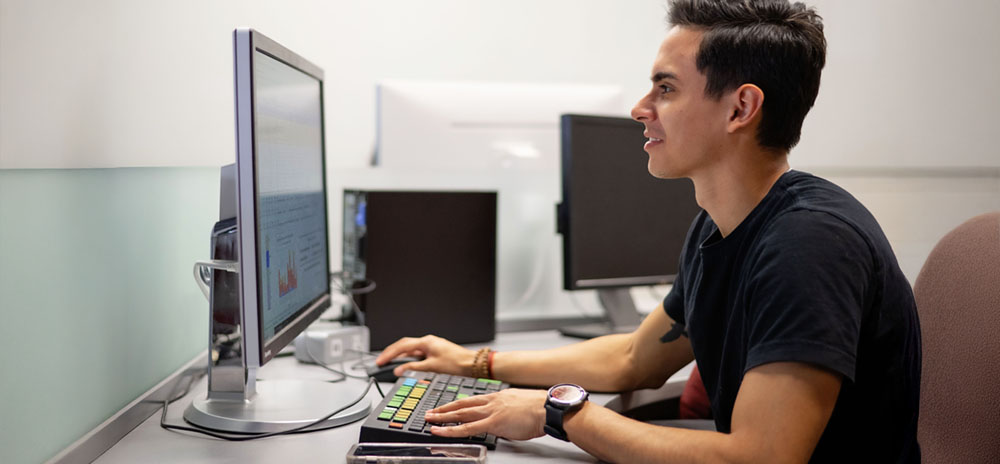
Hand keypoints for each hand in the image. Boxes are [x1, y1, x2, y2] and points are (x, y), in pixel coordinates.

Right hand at [375, 335, 476, 376]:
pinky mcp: (434, 351)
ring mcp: (431, 345)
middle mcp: (428, 341)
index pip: (402, 346)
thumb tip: (399, 370)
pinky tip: (405, 364)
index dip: (389, 354)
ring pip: (411, 349)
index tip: (380, 361)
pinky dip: (409, 358)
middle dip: (391, 353)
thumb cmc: (456, 363)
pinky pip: (418, 353)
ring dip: (400, 355)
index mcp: (426, 342)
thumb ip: (413, 368)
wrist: (472, 364)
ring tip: (389, 363)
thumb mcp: (432, 367)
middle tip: (381, 361)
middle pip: (404, 345)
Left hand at [424, 388, 546, 440]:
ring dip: (443, 417)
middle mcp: (491, 401)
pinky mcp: (492, 423)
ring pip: (460, 413)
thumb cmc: (540, 409)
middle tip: (431, 412)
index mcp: (498, 397)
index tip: (448, 406)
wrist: (548, 408)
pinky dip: (452, 429)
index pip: (472, 399)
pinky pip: (467, 428)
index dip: (458, 403)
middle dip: (444, 409)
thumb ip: (506, 412)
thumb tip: (503, 421)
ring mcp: (490, 411)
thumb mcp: (518, 406)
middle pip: (462, 404)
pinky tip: (441, 431)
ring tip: (430, 420)